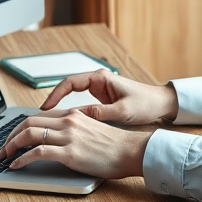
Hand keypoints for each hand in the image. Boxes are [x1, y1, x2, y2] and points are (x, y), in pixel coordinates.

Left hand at [0, 111, 150, 178]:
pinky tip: (16, 165)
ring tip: (4, 156)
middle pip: (28, 122)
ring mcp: (68, 136)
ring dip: (11, 146)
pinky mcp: (69, 153)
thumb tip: (57, 139)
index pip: (39, 116)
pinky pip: (37, 152)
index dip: (21, 127)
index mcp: (73, 115)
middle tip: (2, 148)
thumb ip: (74, 130)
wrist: (131, 151)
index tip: (13, 138)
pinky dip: (22, 159)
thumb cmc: (115, 145)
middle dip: (10, 135)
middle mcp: (68, 121)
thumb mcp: (92, 130)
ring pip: (29, 134)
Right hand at [41, 69, 178, 123]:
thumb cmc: (145, 103)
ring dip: (60, 107)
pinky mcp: (102, 99)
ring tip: (48, 121)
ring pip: (73, 96)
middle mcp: (97, 81)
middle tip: (40, 116)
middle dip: (53, 101)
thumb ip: (99, 113)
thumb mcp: (122, 110)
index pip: (69, 82)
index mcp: (101, 78)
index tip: (45, 108)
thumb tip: (77, 116)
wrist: (161, 103)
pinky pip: (81, 103)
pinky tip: (65, 123)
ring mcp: (99, 90)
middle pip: (67, 88)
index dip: (55, 94)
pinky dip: (71, 112)